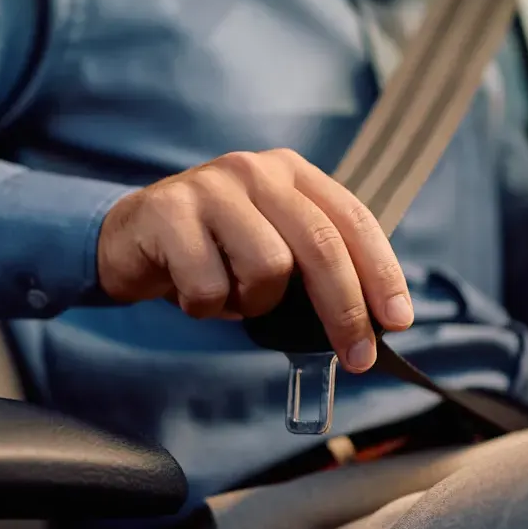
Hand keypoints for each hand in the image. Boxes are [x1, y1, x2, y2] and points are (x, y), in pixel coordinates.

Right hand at [97, 148, 414, 372]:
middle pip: (321, 246)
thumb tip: (368, 323)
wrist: (130, 237)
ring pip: (267, 268)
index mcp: (291, 173)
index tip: (397, 321)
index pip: (352, 220)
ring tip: (231, 296)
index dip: (381, 273)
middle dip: (345, 310)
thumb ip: (313, 265)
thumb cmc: (212, 250)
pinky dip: (205, 307)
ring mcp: (211, 187)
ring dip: (253, 304)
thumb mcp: (269, 243)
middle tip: (356, 357)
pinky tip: (190, 291)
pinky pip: (209, 287)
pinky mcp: (169, 212)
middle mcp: (255, 171)